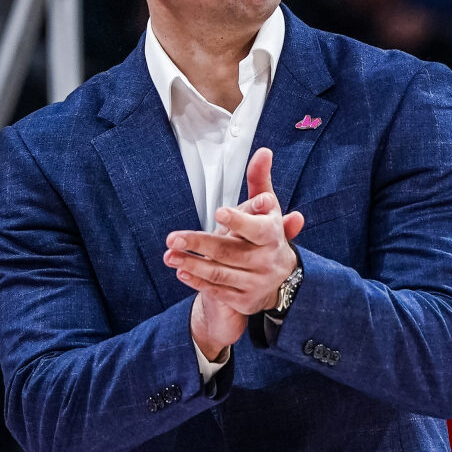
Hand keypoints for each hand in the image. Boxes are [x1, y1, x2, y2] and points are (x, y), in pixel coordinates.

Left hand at [164, 148, 302, 315]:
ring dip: (192, 264)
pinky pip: (218, 290)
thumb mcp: (268, 209)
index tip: (218, 212)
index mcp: (272, 236)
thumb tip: (263, 152)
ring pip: (219, 272)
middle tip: (172, 238)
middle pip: (229, 252)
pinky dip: (198, 282)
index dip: (239, 220)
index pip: (256, 228)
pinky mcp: (243, 300)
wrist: (282, 279)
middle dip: (199, 244)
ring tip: (169, 255)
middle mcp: (265, 261)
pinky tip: (181, 272)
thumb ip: (260, 181)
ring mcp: (255, 282)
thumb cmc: (267, 236)